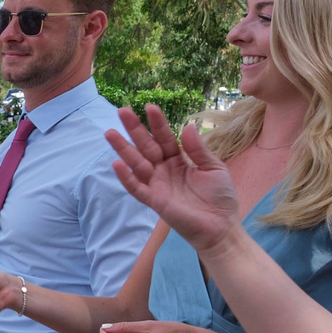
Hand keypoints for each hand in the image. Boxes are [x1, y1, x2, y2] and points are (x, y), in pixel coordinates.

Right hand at [105, 102, 242, 250]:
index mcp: (178, 159)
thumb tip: (187, 126)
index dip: (157, 123)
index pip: (165, 137)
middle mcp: (164, 169)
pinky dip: (126, 177)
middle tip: (122, 111)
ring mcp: (157, 184)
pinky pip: (137, 188)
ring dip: (123, 149)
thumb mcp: (214, 167)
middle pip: (146, 146)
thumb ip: (199, 149)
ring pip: (136, 163)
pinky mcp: (154, 200)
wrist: (221, 225)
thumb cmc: (220, 197)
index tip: (149, 107)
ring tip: (110, 133)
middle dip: (134, 129)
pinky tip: (117, 164)